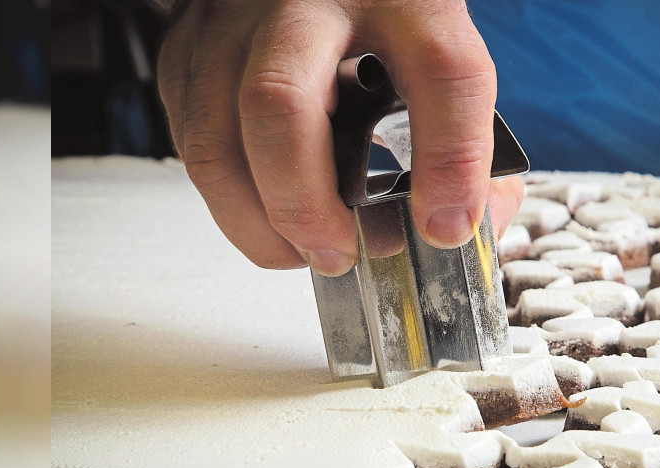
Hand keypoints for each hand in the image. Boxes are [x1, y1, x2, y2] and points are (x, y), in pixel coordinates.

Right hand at [157, 0, 524, 274]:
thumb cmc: (381, 15)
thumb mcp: (438, 56)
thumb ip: (469, 146)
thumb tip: (457, 231)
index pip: (441, 72)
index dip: (449, 161)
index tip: (445, 225)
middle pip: (279, 102)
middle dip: (303, 205)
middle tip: (339, 252)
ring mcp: (234, 20)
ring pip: (214, 135)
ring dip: (255, 219)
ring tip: (304, 249)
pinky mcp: (190, 48)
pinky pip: (191, 140)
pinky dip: (228, 197)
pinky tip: (269, 211)